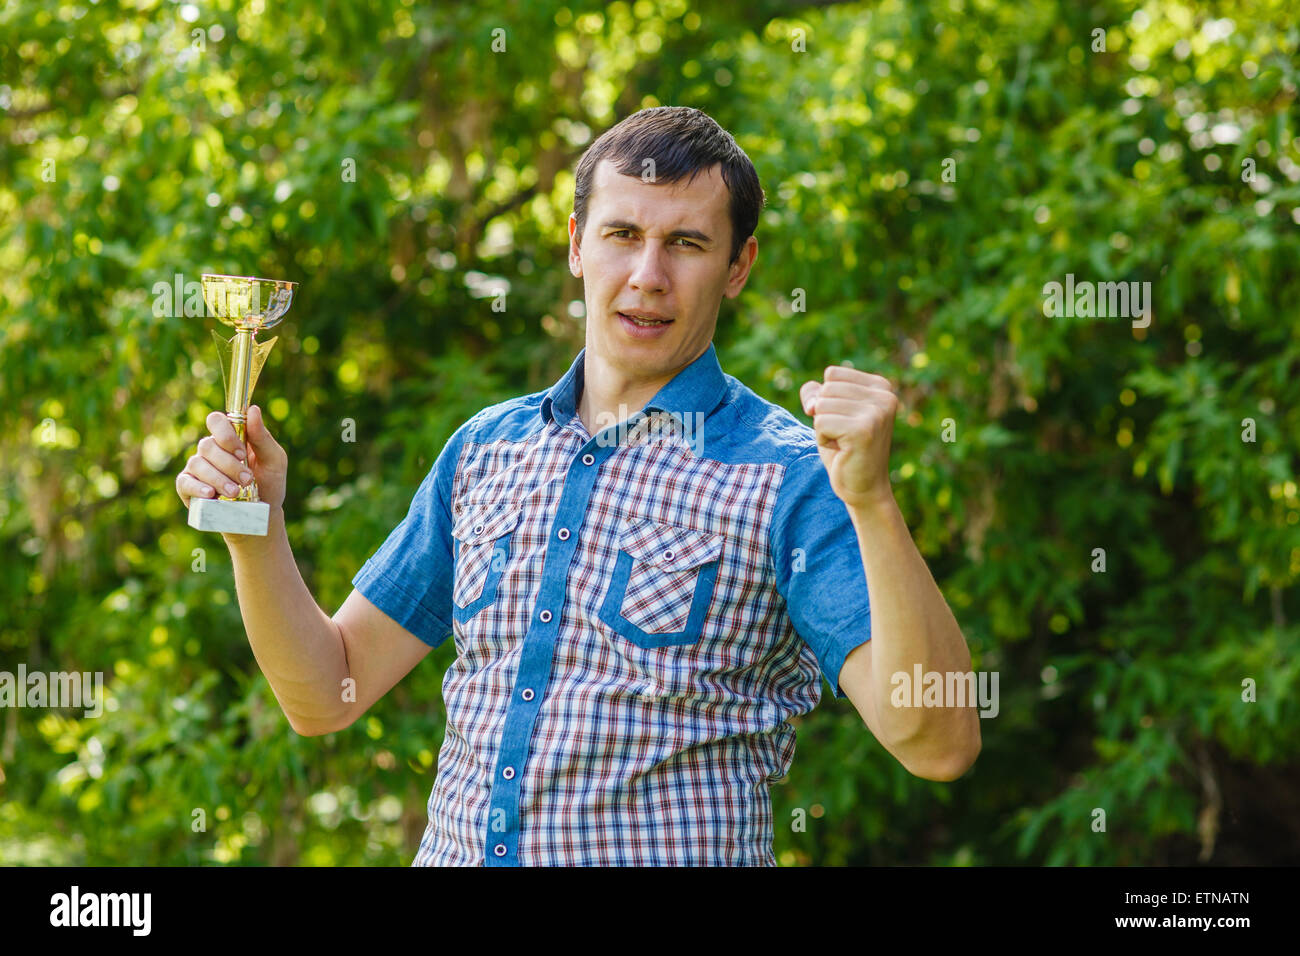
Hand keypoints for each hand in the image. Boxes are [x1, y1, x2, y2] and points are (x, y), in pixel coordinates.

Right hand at [176, 404, 287, 513]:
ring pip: (197, 463)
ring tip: (235, 492)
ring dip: (218, 478)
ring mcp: (198, 469)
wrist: (262, 515)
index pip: (216, 421)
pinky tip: (211, 494)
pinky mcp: (188, 488)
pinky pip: (185, 482)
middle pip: (207, 445)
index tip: (241, 452)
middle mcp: (210, 451)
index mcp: (230, 439)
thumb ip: (262, 437)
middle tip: (247, 479)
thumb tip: (253, 410)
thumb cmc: (269, 483)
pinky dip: (197, 487)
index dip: (225, 433)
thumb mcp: (274, 460)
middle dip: (229, 463)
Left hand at [799, 365, 898, 509]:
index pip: (832, 374)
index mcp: (881, 386)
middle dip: (824, 415)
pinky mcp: (864, 430)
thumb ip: (815, 394)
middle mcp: (885, 396)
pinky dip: (822, 439)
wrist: (864, 488)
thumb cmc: (844, 448)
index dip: (827, 399)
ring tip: (843, 442)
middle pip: (826, 389)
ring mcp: (876, 413)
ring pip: (821, 406)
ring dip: (823, 428)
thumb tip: (812, 404)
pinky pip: (820, 423)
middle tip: (844, 435)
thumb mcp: (829, 413)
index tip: (845, 420)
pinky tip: (842, 450)